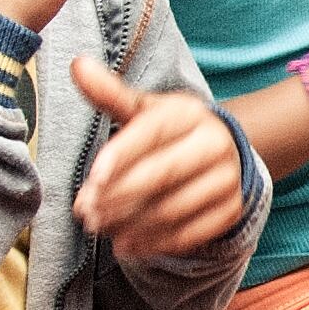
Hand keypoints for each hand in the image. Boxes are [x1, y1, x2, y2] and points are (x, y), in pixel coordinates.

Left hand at [71, 61, 248, 260]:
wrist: (222, 152)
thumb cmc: (170, 130)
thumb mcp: (144, 109)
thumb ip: (110, 93)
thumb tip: (78, 65)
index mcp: (190, 113)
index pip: (152, 134)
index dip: (121, 156)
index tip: (92, 179)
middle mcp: (215, 144)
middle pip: (161, 175)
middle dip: (118, 197)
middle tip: (86, 214)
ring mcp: (227, 179)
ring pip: (171, 209)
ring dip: (131, 224)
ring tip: (101, 229)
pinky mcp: (231, 210)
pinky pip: (188, 233)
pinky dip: (153, 243)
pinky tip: (127, 244)